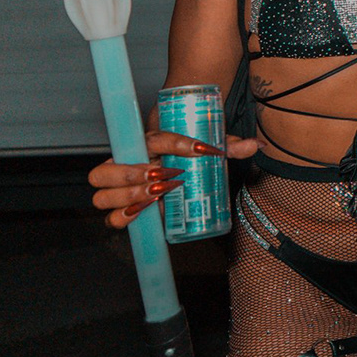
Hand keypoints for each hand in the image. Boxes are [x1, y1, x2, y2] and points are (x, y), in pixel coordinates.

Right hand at [88, 131, 260, 228]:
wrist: (172, 159)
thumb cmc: (187, 154)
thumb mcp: (207, 148)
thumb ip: (229, 147)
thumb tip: (255, 146)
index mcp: (148, 142)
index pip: (156, 138)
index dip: (177, 143)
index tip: (203, 149)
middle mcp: (126, 163)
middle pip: (106, 169)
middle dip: (131, 173)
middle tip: (163, 177)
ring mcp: (119, 187)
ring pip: (102, 193)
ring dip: (127, 196)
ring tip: (155, 196)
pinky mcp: (123, 208)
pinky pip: (110, 217)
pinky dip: (122, 219)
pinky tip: (142, 215)